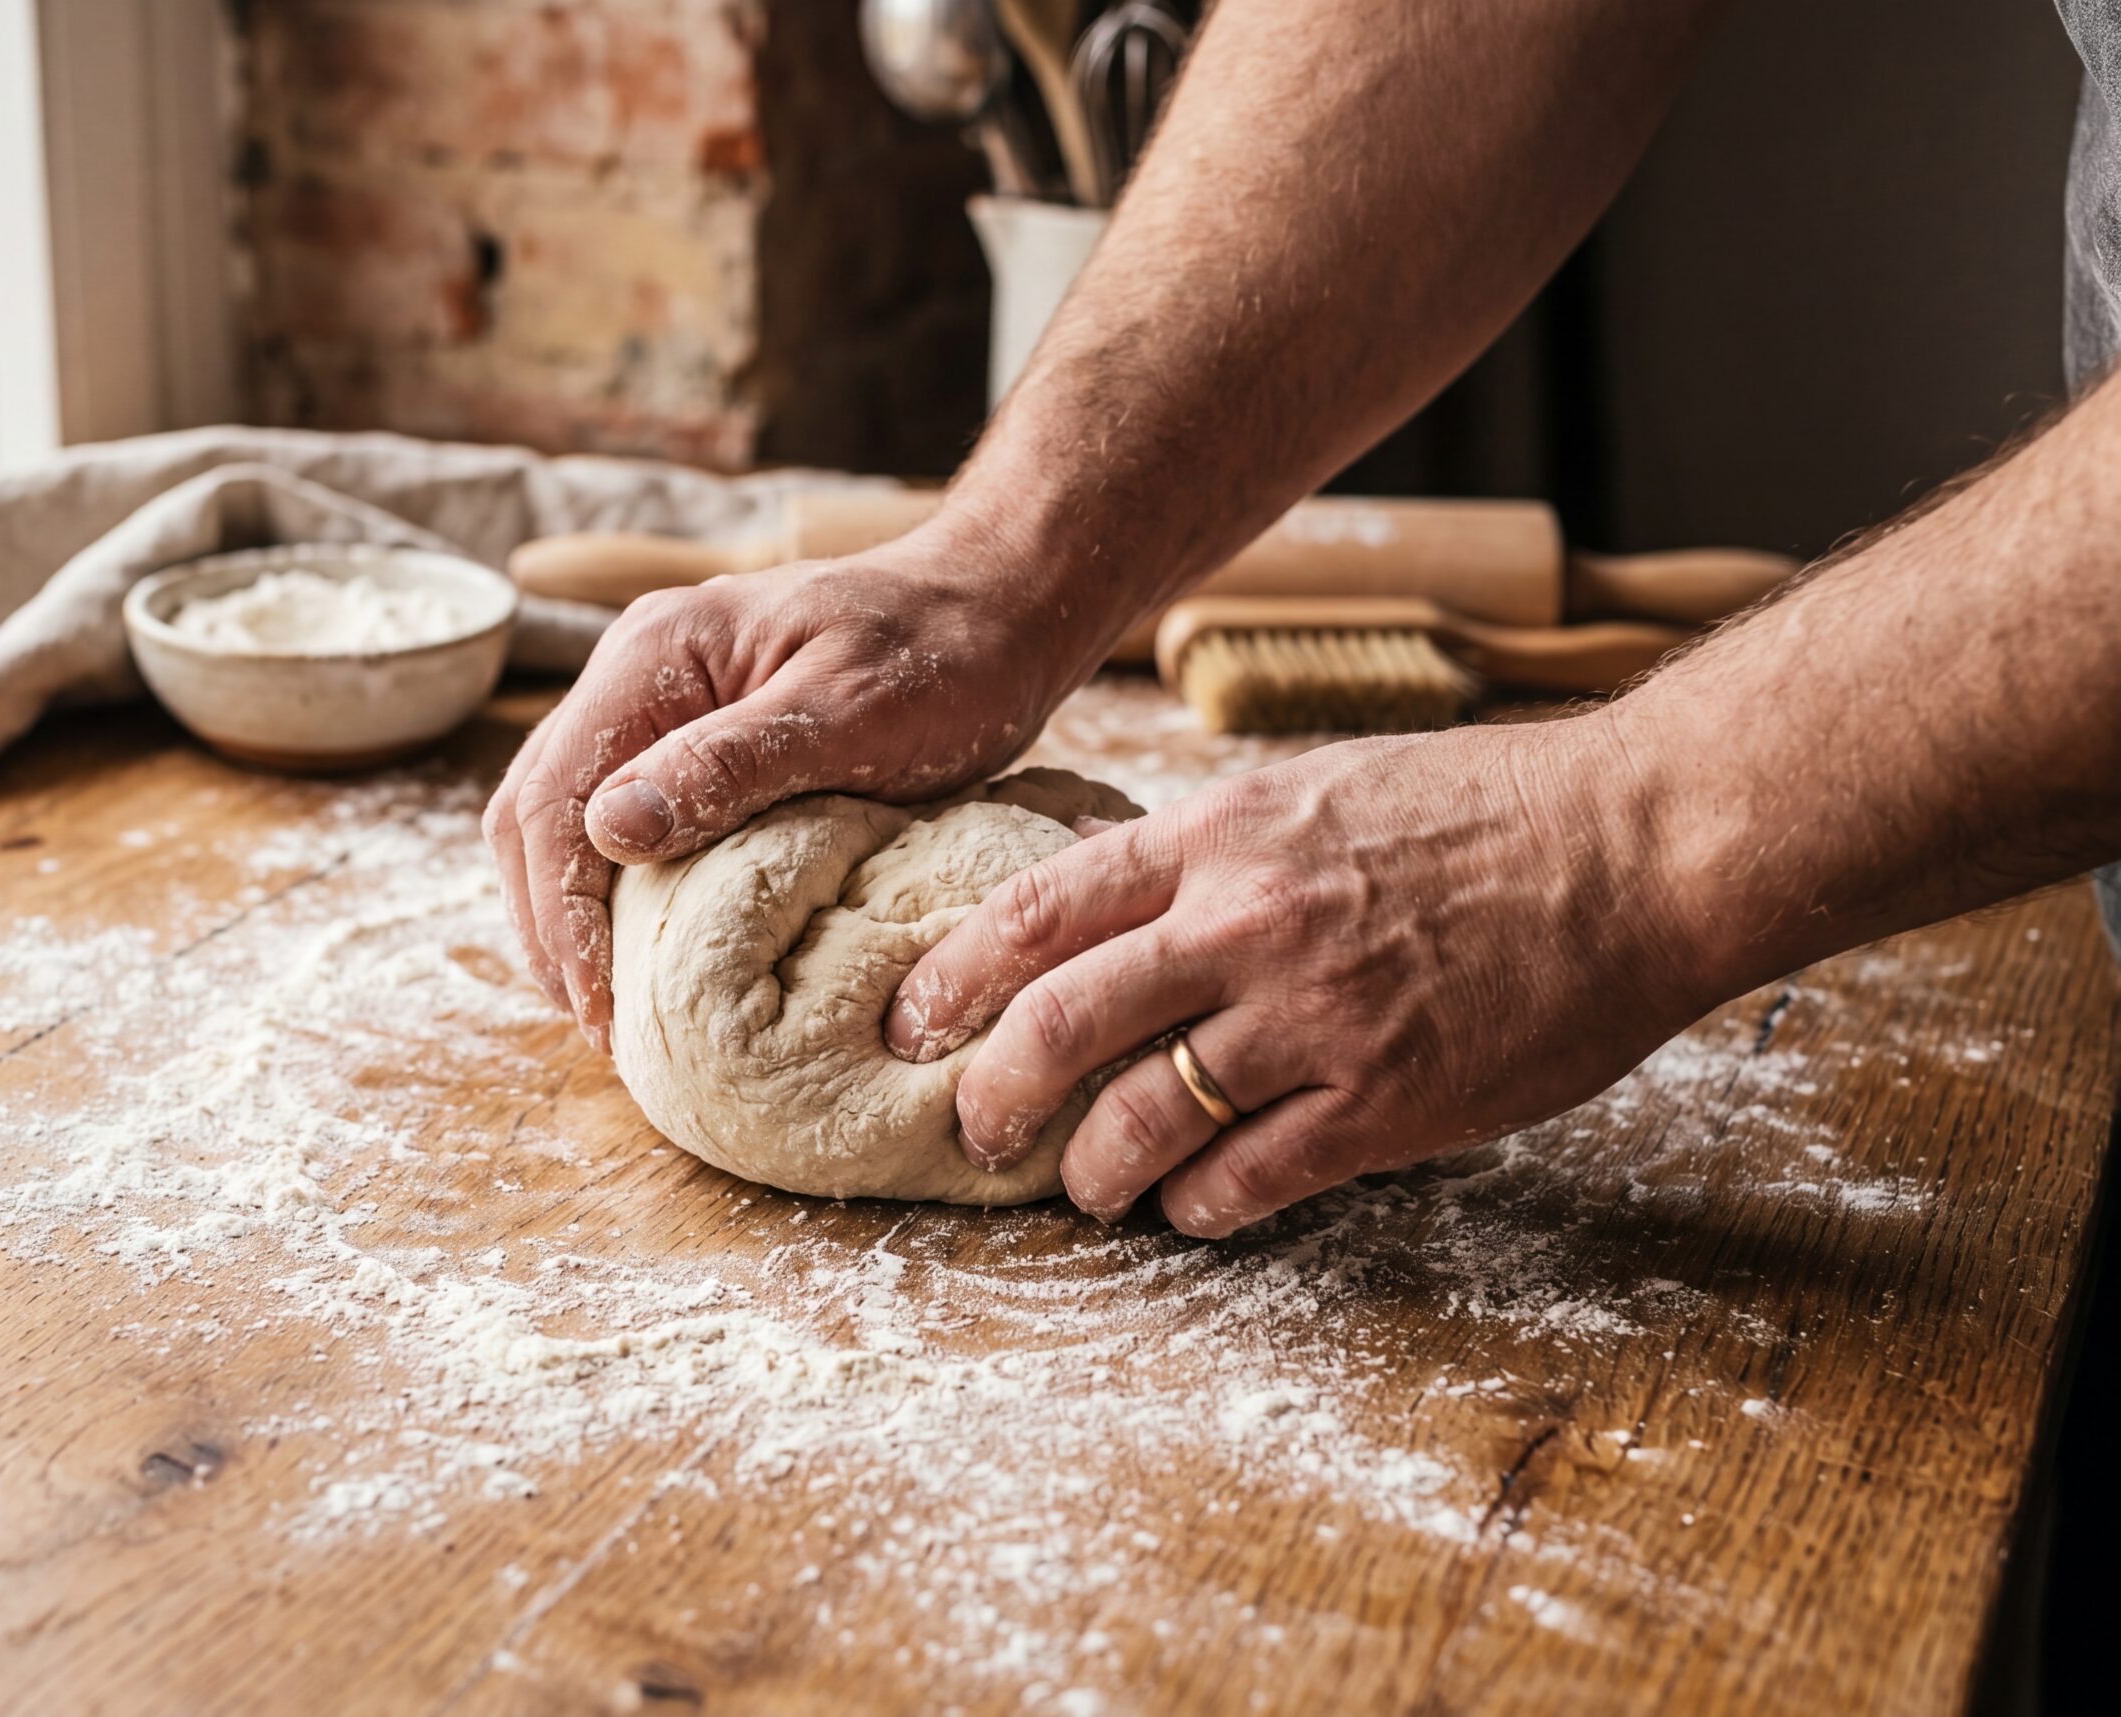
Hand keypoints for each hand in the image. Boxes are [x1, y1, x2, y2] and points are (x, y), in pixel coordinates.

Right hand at [484, 522, 1098, 1050]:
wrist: (998, 611)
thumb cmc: (944, 657)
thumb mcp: (850, 713)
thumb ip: (731, 763)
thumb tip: (611, 829)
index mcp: (655, 656)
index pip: (553, 796)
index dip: (560, 911)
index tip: (600, 1005)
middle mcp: (638, 674)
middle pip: (535, 811)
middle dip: (551, 924)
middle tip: (598, 1026)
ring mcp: (660, 705)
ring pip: (567, 820)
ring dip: (573, 913)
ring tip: (612, 1008)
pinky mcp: (695, 739)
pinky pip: (622, 822)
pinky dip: (617, 892)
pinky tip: (651, 954)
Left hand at [882, 716, 1722, 1235]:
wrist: (1631, 844)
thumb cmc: (1480, 807)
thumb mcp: (1314, 788)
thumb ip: (1210, 850)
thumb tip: (1114, 906)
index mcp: (1218, 837)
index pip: (1037, 909)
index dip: (953, 974)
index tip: (909, 1020)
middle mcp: (1243, 925)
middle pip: (1058, 1024)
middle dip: (991, 1095)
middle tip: (970, 1130)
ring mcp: (1310, 1019)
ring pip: (1141, 1120)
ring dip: (1092, 1170)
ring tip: (1088, 1185)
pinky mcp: (1382, 1102)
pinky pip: (1248, 1178)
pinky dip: (1202, 1205)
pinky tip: (1196, 1208)